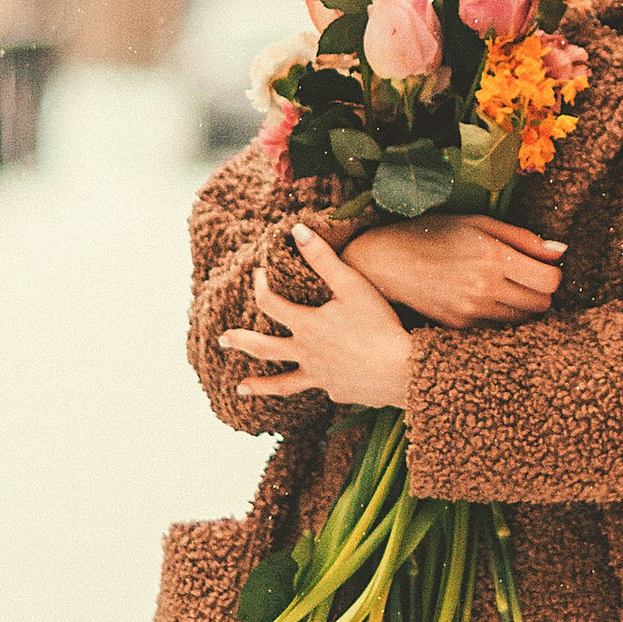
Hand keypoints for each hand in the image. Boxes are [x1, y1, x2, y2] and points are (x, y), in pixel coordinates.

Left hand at [220, 224, 415, 407]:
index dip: (260, 286)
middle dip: (241, 342)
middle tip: (221, 341)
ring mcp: (320, 376)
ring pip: (282, 383)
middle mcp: (306, 353)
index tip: (257, 274)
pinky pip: (320, 388)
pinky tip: (318, 386)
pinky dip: (315, 384)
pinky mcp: (337, 391)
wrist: (401, 371)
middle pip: (264, 348)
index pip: (269, 303)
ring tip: (240, 388)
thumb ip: (323, 258)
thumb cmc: (378, 325)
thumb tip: (296, 230)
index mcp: (306, 325)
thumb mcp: (352, 285)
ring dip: (260, 385)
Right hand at [344, 215, 566, 329]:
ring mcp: (472, 312)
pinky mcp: (460, 328)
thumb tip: (561, 251)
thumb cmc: (434, 234)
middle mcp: (485, 288)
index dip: (553, 273)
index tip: (542, 266)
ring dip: (522, 307)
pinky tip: (488, 302)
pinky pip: (499, 331)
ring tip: (504, 288)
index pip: (550, 280)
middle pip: (542, 304)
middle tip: (524, 277)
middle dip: (540, 291)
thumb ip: (523, 238)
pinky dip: (502, 320)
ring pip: (523, 321)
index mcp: (493, 257)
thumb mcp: (479, 223)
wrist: (386, 262)